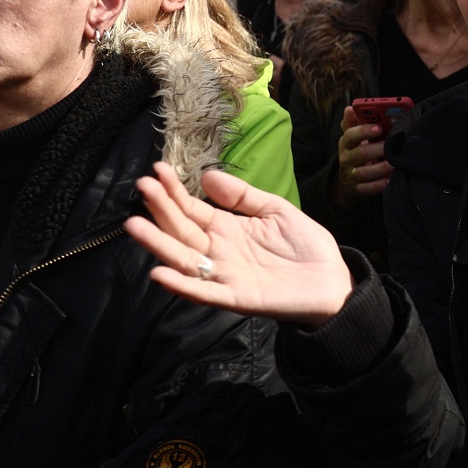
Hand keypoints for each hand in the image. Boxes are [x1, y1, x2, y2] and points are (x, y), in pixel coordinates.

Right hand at [125, 161, 352, 327]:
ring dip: (159, 244)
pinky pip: (205, 292)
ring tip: (135, 225)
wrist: (332, 280)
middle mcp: (219, 252)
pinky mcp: (237, 297)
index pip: (192, 208)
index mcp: (227, 229)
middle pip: (182, 230)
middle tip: (141, 185)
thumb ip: (242, 196)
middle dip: (161, 209)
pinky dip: (183, 285)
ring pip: (185, 260)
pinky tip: (160, 273)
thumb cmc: (304, 245)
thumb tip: (206, 174)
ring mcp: (225, 275)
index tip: (155, 170)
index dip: (174, 191)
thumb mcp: (275, 209)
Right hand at [332, 104, 391, 202]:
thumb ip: (354, 122)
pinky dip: (379, 185)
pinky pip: (368, 189)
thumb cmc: (356, 151)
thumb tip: (350, 108)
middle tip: (394, 144)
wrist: (346, 181)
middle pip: (360, 154)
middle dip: (378, 149)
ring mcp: (352, 175)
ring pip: (365, 172)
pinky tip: (391, 179)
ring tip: (395, 162)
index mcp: (346, 143)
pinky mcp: (358, 190)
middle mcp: (346, 159)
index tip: (379, 127)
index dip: (364, 131)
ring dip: (382, 167)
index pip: (351, 135)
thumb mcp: (353, 137)